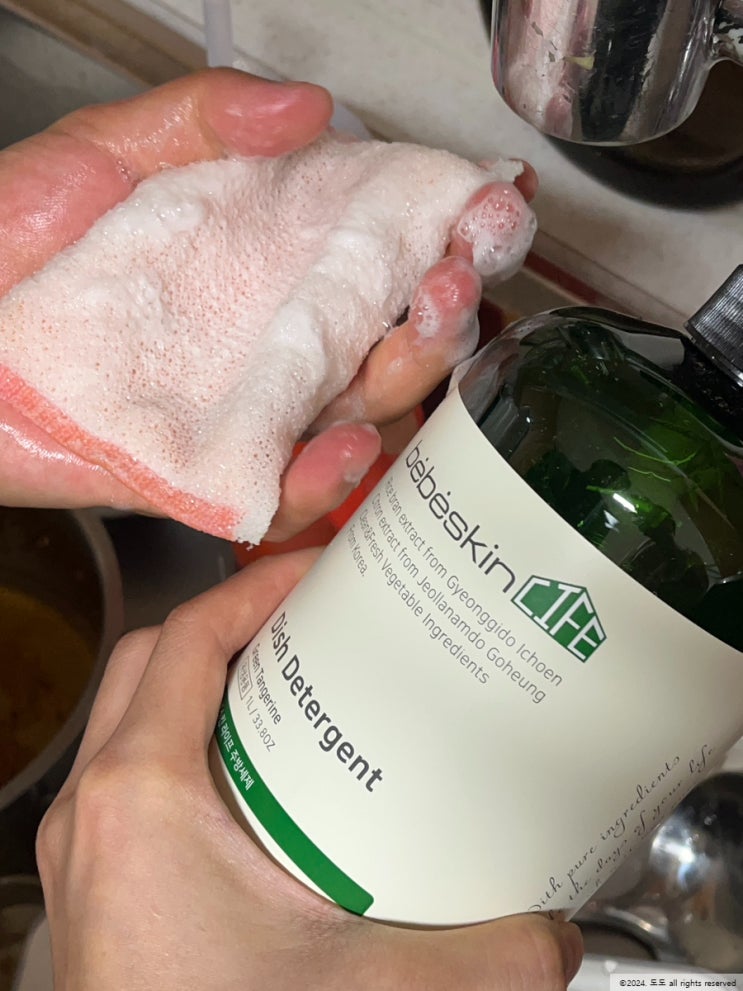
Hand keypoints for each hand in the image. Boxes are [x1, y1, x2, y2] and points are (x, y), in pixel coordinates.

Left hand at [0, 68, 535, 540]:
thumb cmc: (8, 254)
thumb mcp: (104, 159)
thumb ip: (201, 120)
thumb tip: (308, 108)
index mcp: (263, 265)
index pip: (377, 253)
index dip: (444, 232)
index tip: (487, 209)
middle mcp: (270, 342)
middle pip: (390, 342)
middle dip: (444, 313)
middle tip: (453, 277)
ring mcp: (245, 411)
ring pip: (360, 415)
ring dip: (405, 382)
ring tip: (419, 336)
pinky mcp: (206, 474)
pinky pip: (284, 493)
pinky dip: (324, 480)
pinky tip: (346, 445)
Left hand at [37, 551, 581, 990]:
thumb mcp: (371, 987)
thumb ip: (484, 955)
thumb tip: (550, 934)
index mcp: (141, 800)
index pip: (188, 642)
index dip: (254, 589)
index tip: (311, 574)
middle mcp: (97, 814)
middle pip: (155, 665)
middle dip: (233, 626)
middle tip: (308, 622)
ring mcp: (89, 850)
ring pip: (139, 719)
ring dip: (210, 688)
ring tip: (292, 692)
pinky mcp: (103, 884)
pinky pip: (139, 779)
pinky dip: (196, 751)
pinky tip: (264, 788)